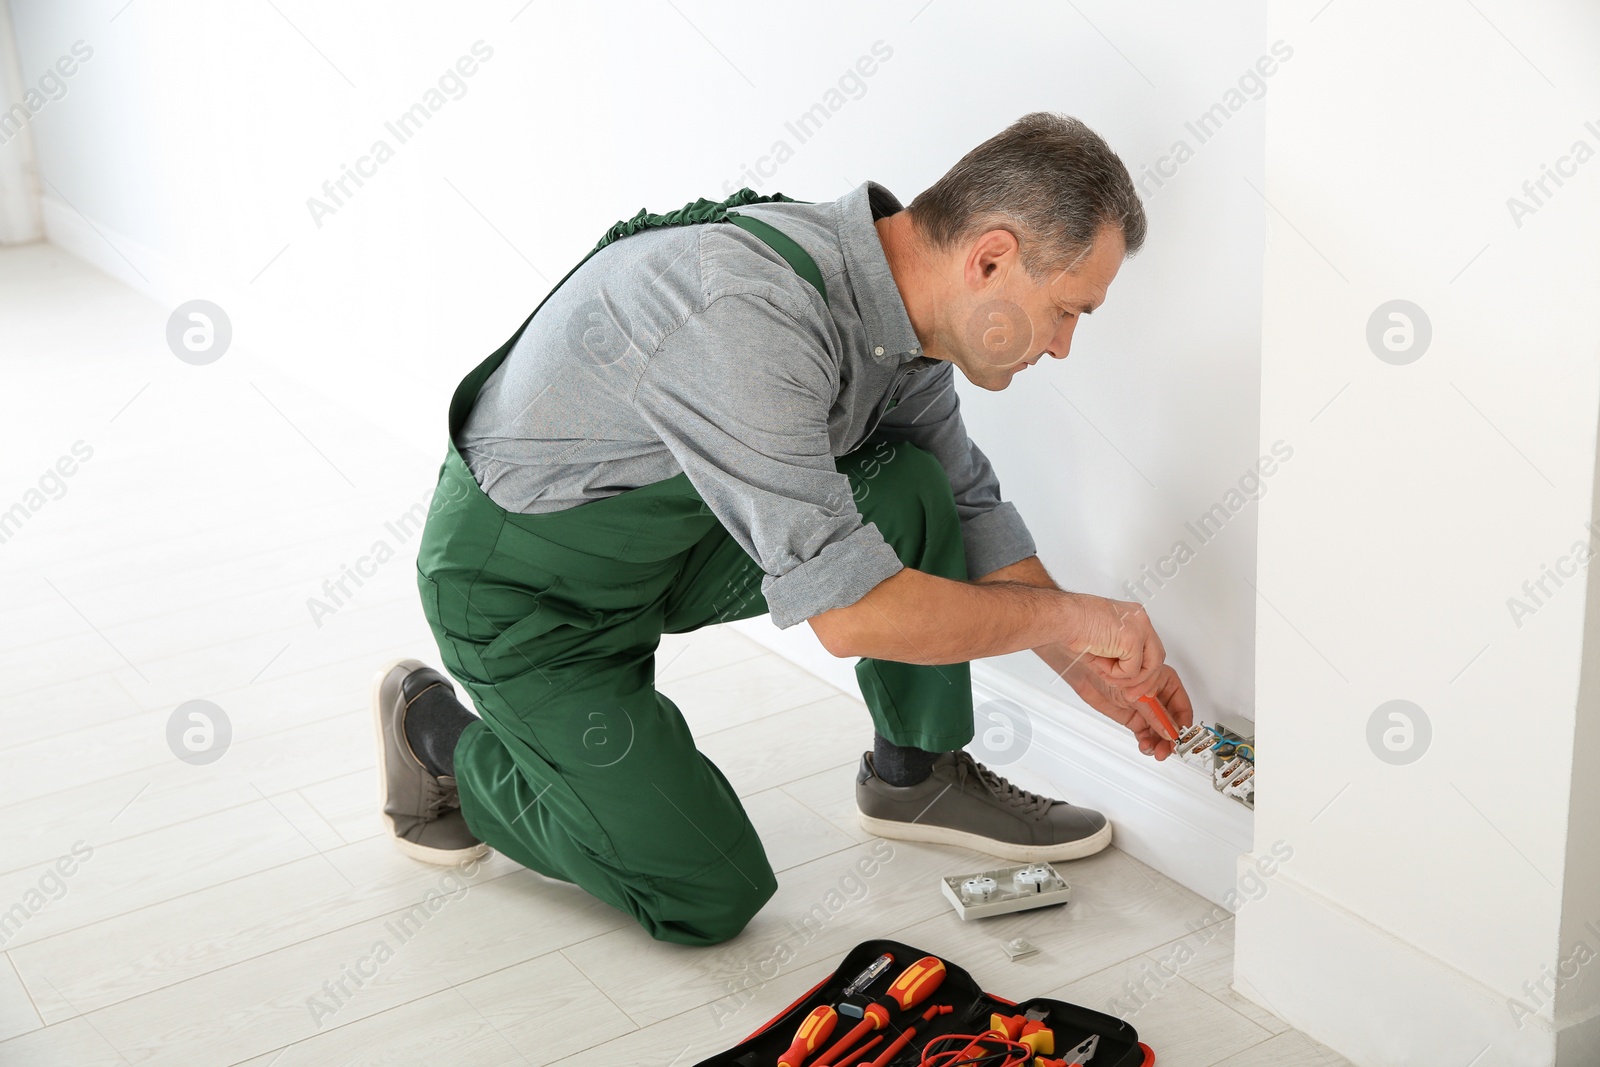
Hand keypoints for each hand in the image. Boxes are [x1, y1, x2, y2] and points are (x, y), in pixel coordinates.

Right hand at [1058, 594, 1165, 699]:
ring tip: (1107, 673)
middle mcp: (1141, 620)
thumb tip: (1125, 681)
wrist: (1064, 618)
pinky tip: (1101, 662)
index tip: (1141, 686)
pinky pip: (1133, 671)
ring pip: (1150, 667)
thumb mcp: (1103, 647)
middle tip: (1133, 695)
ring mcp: (1140, 628)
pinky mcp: (1134, 639)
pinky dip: (1116, 674)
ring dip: (1127, 679)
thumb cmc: (1073, 626)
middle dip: (1145, 682)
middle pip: (1157, 658)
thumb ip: (1118, 660)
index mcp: (1134, 618)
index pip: (1151, 648)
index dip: (1147, 670)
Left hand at [1062, 661, 1194, 760]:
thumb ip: (1154, 714)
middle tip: (1168, 750)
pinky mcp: (1134, 718)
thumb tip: (1169, 731)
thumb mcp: (1136, 694)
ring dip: (1159, 742)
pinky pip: (1145, 733)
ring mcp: (1146, 708)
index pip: (1181, 707)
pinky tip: (1146, 746)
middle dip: (1170, 738)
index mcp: (1165, 682)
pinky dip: (1147, 742)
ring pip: (1159, 730)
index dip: (1183, 725)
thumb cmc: (1108, 670)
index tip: (1182, 739)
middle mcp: (1158, 696)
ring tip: (1154, 750)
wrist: (1084, 673)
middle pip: (1172, 722)